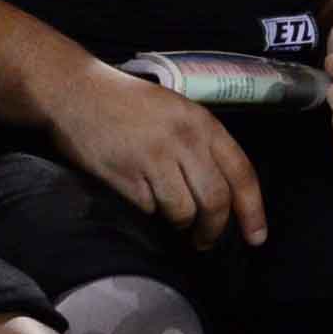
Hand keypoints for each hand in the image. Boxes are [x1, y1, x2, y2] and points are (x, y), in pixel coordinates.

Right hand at [47, 59, 266, 247]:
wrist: (76, 91)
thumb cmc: (127, 102)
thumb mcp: (176, 110)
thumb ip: (201, 144)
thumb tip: (222, 192)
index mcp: (202, 123)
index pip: (241, 173)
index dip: (252, 210)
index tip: (256, 237)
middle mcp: (183, 140)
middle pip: (215, 201)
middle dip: (213, 230)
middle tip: (205, 241)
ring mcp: (154, 158)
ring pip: (183, 211)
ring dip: (180, 224)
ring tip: (172, 220)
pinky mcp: (126, 175)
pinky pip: (148, 209)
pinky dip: (148, 211)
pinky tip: (140, 196)